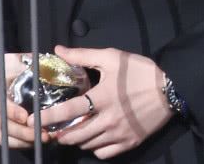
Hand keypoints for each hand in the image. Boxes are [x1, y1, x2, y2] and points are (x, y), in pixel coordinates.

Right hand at [0, 52, 50, 148]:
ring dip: (23, 140)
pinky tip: (32, 142)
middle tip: (43, 133)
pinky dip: (17, 143)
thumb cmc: (4, 66)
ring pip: (3, 135)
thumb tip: (51, 63)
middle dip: (24, 132)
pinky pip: (2, 139)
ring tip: (42, 138)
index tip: (26, 117)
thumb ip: (31, 63)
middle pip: (3, 124)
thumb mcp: (15, 60)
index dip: (12, 111)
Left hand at [27, 45, 173, 158]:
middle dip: (60, 133)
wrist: (169, 89)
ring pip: (88, 145)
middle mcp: (108, 119)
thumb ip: (83, 55)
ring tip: (71, 131)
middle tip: (52, 129)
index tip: (35, 120)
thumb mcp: (111, 57)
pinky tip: (93, 137)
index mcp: (102, 97)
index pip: (69, 111)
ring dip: (76, 139)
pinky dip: (94, 148)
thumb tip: (59, 50)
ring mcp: (119, 134)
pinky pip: (104, 153)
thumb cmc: (138, 70)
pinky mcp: (129, 143)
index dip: (50, 117)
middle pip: (76, 134)